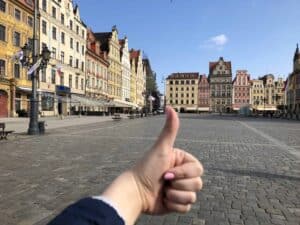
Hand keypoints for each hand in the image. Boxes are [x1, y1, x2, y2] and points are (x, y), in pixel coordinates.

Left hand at [102, 106, 203, 224]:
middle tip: (164, 181)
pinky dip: (173, 205)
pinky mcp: (177, 203)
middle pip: (198, 184)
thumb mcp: (161, 148)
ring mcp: (180, 189)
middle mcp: (182, 175)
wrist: (136, 192)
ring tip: (163, 191)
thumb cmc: (146, 168)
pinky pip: (186, 207)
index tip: (167, 172)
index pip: (198, 169)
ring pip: (192, 197)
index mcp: (182, 162)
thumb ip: (169, 129)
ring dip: (175, 195)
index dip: (184, 173)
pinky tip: (163, 199)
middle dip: (179, 184)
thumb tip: (170, 106)